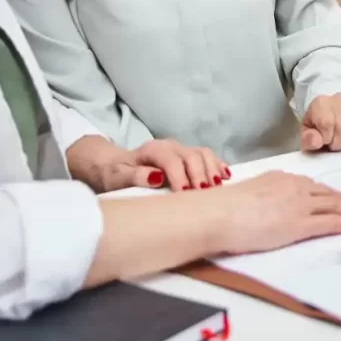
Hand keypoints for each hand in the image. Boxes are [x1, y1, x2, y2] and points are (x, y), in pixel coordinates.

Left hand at [67, 135, 228, 192]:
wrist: (115, 165)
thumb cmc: (115, 174)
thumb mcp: (117, 177)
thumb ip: (134, 176)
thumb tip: (156, 177)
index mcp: (153, 150)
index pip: (171, 160)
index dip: (180, 176)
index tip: (185, 194)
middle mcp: (170, 146)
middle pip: (192, 155)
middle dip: (200, 175)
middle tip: (205, 195)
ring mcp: (181, 150)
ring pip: (203, 154)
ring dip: (212, 170)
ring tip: (217, 188)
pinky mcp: (188, 157)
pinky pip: (208, 157)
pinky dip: (218, 165)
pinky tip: (226, 177)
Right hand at [209, 171, 340, 254]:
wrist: (220, 214)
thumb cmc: (224, 207)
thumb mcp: (248, 193)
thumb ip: (262, 195)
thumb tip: (263, 204)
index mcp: (280, 178)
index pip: (308, 185)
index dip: (323, 191)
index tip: (333, 195)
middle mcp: (293, 187)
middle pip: (324, 193)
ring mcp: (299, 205)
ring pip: (332, 205)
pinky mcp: (301, 224)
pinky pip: (329, 222)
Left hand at [301, 94, 340, 152]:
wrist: (331, 109)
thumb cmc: (317, 123)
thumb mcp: (306, 131)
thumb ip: (308, 138)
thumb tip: (316, 143)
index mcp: (321, 103)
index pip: (327, 123)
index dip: (326, 138)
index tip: (324, 141)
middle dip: (337, 142)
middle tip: (333, 143)